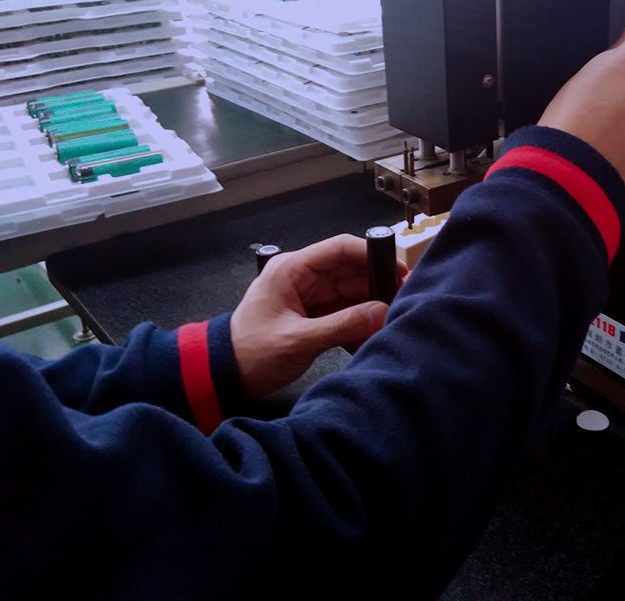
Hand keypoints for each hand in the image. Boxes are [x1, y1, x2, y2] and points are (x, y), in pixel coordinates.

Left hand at [230, 235, 407, 399]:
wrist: (222, 377)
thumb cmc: (250, 353)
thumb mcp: (297, 340)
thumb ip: (341, 325)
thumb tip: (381, 312)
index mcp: (293, 270)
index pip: (341, 249)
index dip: (373, 256)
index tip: (399, 271)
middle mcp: (304, 278)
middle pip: (352, 272)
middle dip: (377, 288)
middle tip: (402, 304)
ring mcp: (310, 298)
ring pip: (352, 295)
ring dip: (370, 311)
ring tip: (386, 326)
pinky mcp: (314, 317)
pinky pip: (345, 314)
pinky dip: (358, 326)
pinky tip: (367, 341)